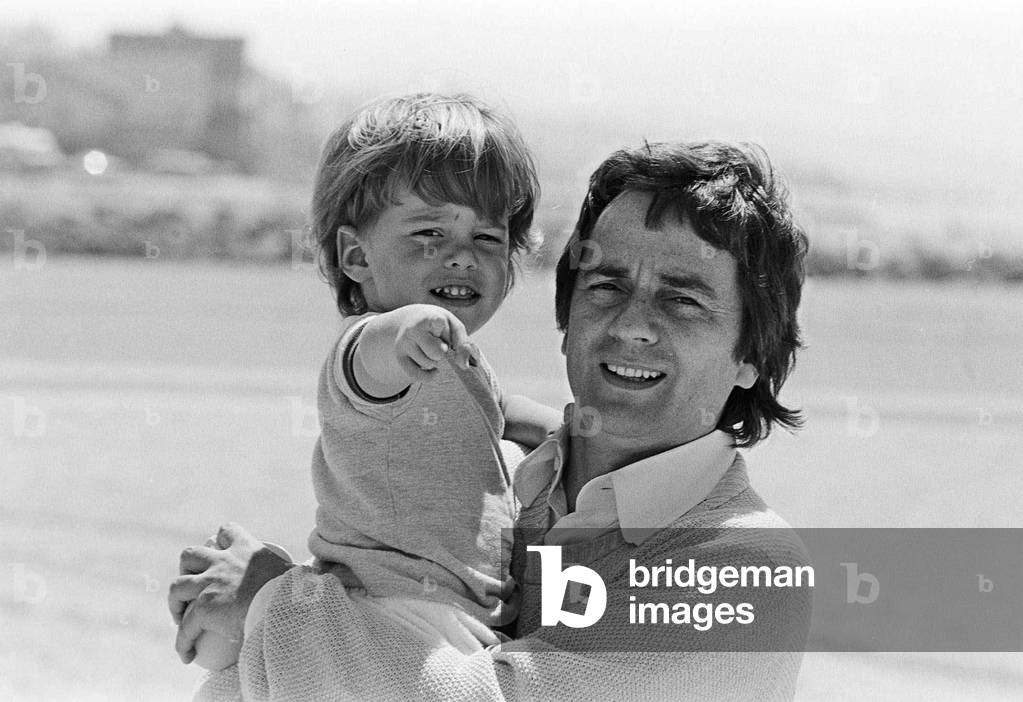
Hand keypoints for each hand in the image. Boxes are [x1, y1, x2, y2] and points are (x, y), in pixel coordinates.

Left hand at [168, 522, 290, 663]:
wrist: (289, 609)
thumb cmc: (298, 597)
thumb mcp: (292, 578)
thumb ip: (288, 580)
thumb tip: (307, 592)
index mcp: (247, 549)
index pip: (226, 531)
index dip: (217, 542)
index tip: (218, 554)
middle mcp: (224, 560)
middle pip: (190, 555)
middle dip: (185, 570)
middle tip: (192, 590)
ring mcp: (211, 582)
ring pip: (176, 586)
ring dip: (175, 603)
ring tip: (180, 619)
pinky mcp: (204, 606)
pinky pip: (184, 627)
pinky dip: (182, 642)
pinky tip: (186, 655)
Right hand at [364, 304, 473, 383]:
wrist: (412, 320)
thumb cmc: (439, 326)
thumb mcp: (454, 327)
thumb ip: (464, 344)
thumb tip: (463, 366)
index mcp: (429, 317)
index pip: (438, 326)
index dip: (441, 328)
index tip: (440, 323)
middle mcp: (413, 330)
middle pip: (437, 353)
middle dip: (444, 352)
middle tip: (441, 343)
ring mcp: (403, 344)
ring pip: (429, 364)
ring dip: (436, 361)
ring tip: (432, 349)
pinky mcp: (400, 358)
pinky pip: (418, 376)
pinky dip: (430, 376)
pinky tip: (434, 368)